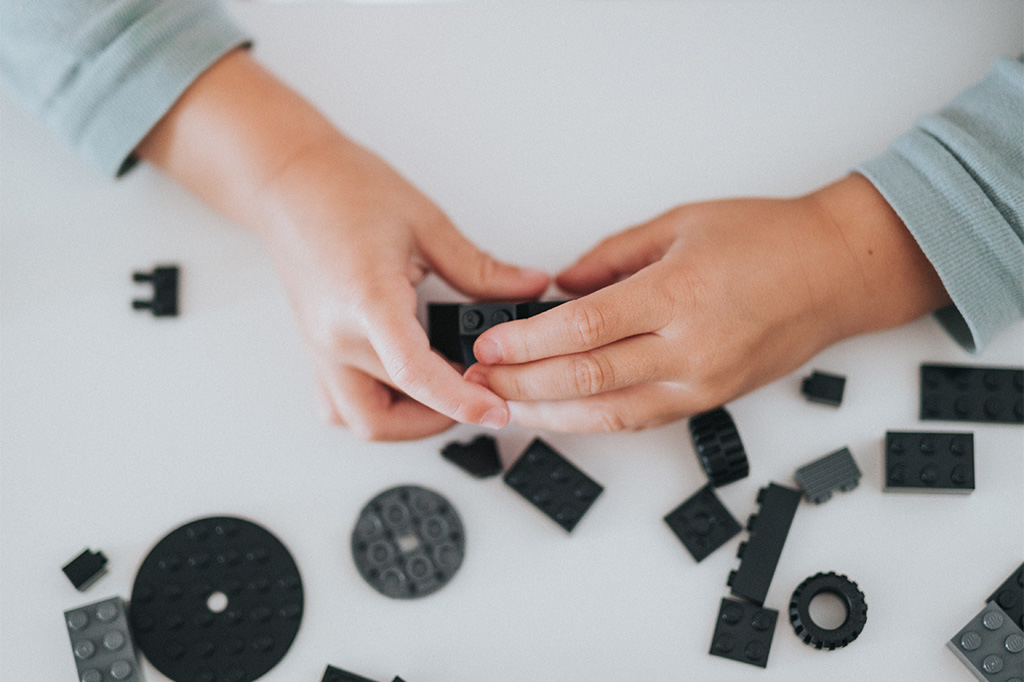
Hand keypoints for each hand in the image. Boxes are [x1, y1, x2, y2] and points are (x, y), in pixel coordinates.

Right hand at [137, 49, 548, 439]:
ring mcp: (322, 349)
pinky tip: (407, 386)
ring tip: (446, 391)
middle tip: (482, 390)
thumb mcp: (425, 223)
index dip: (461, 401)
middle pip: (392, 411)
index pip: (415, 374)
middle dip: (444, 413)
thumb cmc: (344, 190)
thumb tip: (528, 288)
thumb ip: (479, 268)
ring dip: (407, 422)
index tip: (497, 411)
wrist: (287, 178)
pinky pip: (341, 405)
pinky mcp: (318, 349)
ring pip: (362, 421)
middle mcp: (336, 336)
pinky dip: (378, 409)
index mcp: (367, 301)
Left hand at [464, 175, 949, 431]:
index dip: (528, 342)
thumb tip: (561, 287)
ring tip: (503, 406)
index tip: (489, 344)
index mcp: (679, 293)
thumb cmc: (768, 240)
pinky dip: (592, 420)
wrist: (836, 273)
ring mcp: (703, 382)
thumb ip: (611, 258)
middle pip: (587, 378)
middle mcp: (691, 348)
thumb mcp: (680, 224)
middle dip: (523, 384)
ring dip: (549, 414)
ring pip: (609, 413)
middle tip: (479, 380)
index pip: (584, 328)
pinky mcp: (710, 401)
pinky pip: (639, 419)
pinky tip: (557, 416)